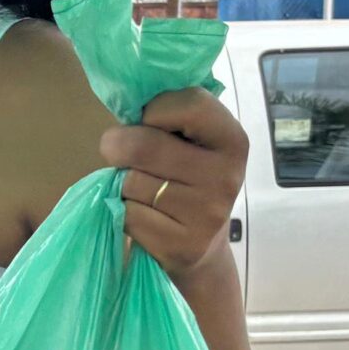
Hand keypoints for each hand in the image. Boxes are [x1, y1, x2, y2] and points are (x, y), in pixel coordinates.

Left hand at [99, 86, 247, 278]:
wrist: (202, 248)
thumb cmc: (187, 181)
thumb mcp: (193, 143)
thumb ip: (171, 118)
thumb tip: (127, 101)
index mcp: (233, 139)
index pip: (189, 102)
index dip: (155, 109)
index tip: (149, 122)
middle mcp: (226, 175)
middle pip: (144, 145)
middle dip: (117, 144)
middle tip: (115, 150)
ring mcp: (206, 213)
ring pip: (130, 181)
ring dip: (120, 182)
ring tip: (138, 188)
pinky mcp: (182, 244)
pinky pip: (126, 214)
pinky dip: (121, 211)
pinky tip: (141, 214)